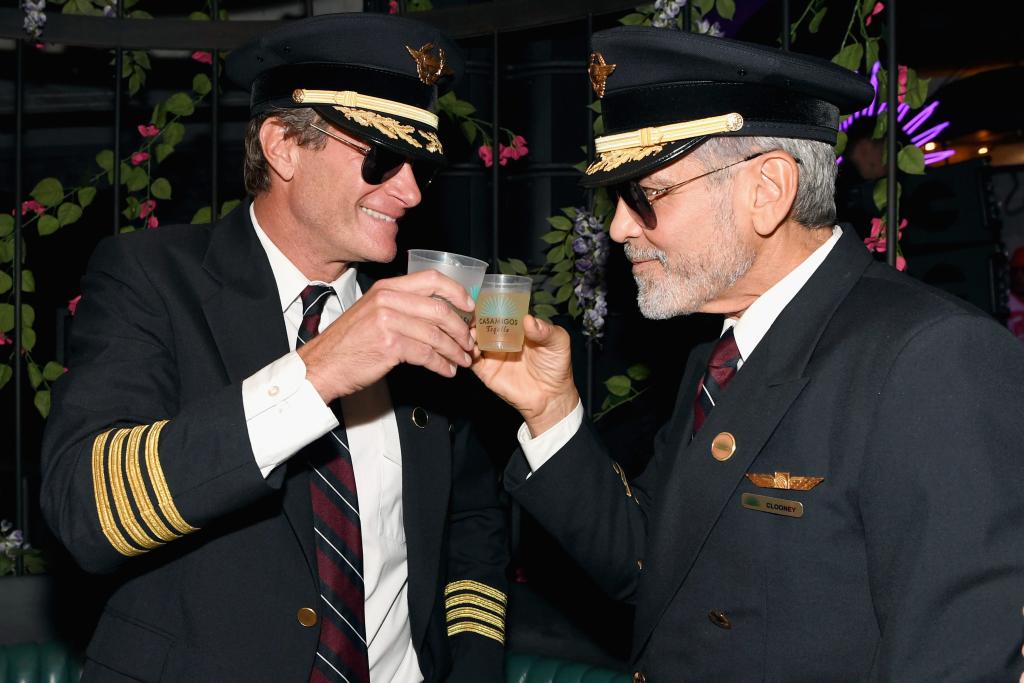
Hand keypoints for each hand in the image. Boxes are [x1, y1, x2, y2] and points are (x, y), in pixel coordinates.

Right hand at [298, 270, 475, 401]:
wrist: (322, 365)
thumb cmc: (348, 343)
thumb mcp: (372, 312)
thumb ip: (401, 306)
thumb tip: (438, 313)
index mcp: (386, 288)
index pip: (431, 279)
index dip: (457, 292)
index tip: (469, 306)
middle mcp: (387, 300)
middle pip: (439, 308)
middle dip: (461, 328)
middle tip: (469, 342)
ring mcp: (387, 321)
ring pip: (436, 333)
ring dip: (454, 350)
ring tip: (462, 360)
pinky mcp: (389, 345)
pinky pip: (426, 354)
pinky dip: (441, 364)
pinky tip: (446, 370)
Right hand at [471, 314, 578, 435]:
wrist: (551, 396)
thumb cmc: (556, 366)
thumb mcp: (558, 342)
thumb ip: (545, 330)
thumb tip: (528, 319)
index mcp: (517, 327)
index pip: (501, 311)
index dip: (491, 304)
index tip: (483, 299)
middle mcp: (501, 337)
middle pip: (482, 323)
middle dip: (474, 317)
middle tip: (471, 314)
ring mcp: (492, 353)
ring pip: (472, 339)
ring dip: (467, 333)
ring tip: (470, 331)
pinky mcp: (485, 370)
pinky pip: (471, 359)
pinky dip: (466, 352)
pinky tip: (471, 348)